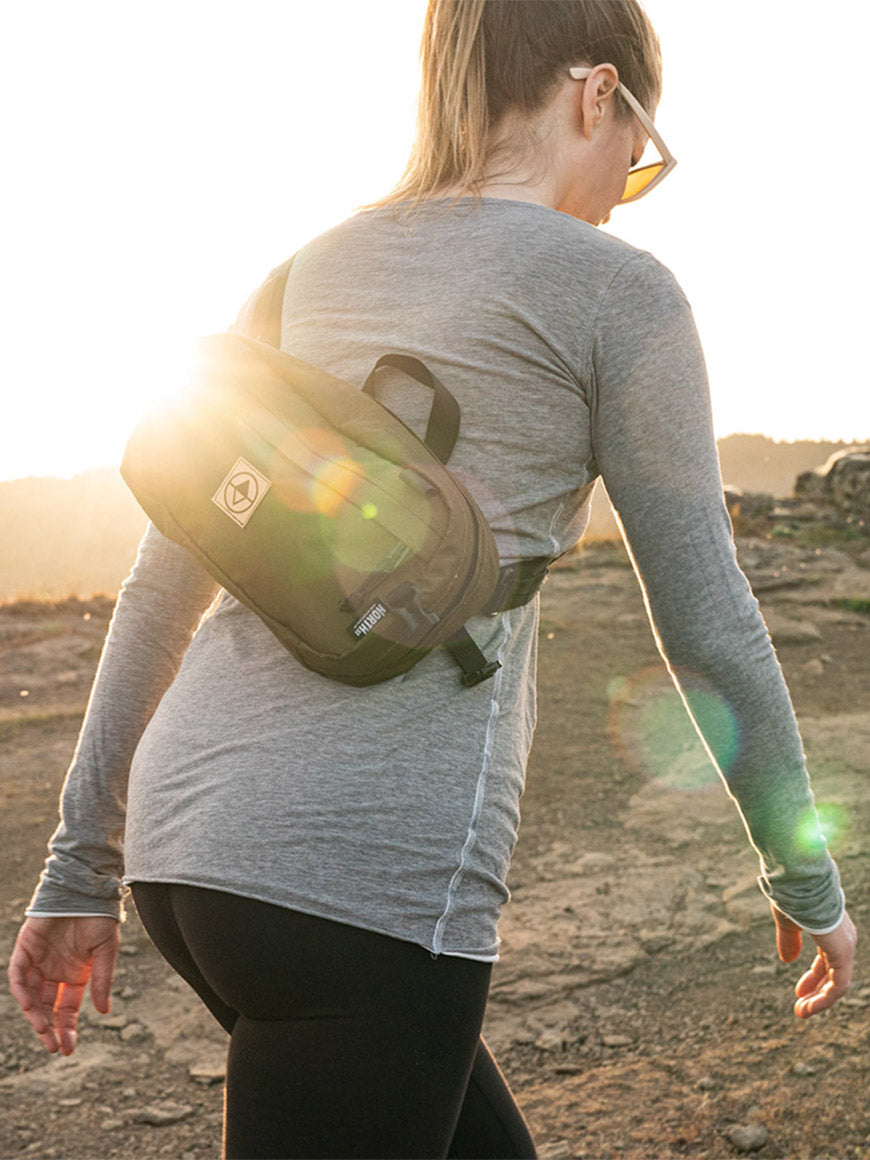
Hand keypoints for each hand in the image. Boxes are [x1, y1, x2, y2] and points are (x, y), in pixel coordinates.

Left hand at [7, 915, 120, 1054]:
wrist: (86, 888)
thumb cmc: (100, 917)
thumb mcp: (106, 952)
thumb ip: (101, 980)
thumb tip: (104, 1012)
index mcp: (74, 976)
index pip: (66, 1009)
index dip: (66, 1029)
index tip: (67, 1049)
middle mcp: (54, 973)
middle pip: (46, 1008)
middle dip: (49, 1029)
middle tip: (54, 1047)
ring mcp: (39, 961)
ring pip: (30, 996)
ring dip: (35, 1015)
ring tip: (43, 1030)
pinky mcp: (25, 948)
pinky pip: (18, 974)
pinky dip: (21, 990)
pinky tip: (29, 1004)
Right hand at [772, 906, 856, 1017]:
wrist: (800, 882)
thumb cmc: (792, 895)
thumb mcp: (788, 922)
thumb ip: (789, 941)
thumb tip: (787, 961)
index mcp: (830, 928)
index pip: (826, 959)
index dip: (813, 977)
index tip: (798, 992)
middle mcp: (842, 938)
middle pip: (833, 972)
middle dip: (817, 992)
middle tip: (800, 1007)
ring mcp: (845, 946)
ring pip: (838, 982)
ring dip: (820, 1000)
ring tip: (801, 1012)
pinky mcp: (843, 954)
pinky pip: (839, 985)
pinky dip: (825, 999)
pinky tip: (809, 1006)